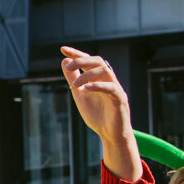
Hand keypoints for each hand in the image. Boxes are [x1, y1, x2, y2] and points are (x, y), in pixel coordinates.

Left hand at [61, 46, 139, 180]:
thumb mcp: (80, 95)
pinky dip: (98, 86)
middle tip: (67, 67)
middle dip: (82, 61)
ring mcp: (115, 88)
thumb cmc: (97, 114)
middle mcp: (108, 80)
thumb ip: (73, 78)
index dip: (76, 53)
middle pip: (98, 61)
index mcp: (98, 78)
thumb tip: (65, 61)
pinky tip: (86, 88)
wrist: (110, 134)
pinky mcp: (120, 99)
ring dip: (87, 75)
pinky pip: (112, 88)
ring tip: (74, 84)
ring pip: (105, 71)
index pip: (89, 61)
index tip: (63, 49)